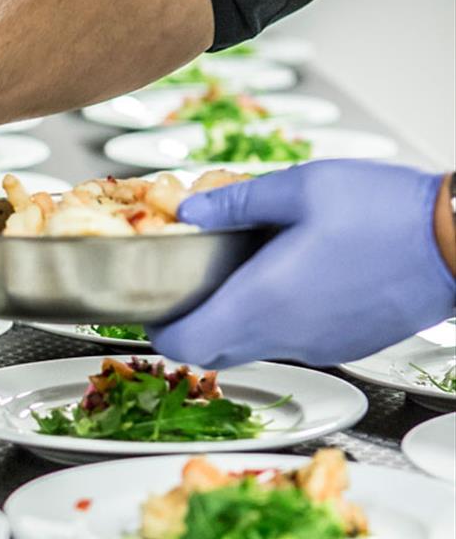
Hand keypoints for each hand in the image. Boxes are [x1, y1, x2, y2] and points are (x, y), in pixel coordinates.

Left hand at [149, 160, 455, 367]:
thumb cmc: (387, 212)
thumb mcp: (300, 187)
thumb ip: (235, 201)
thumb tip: (189, 209)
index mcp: (263, 300)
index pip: (186, 344)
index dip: (159, 329)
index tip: (151, 306)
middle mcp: (286, 334)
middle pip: (213, 351)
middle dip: (191, 325)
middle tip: (187, 287)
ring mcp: (318, 345)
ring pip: (252, 347)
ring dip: (233, 321)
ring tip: (238, 273)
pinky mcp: (345, 344)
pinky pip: (290, 341)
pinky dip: (273, 321)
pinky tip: (288, 278)